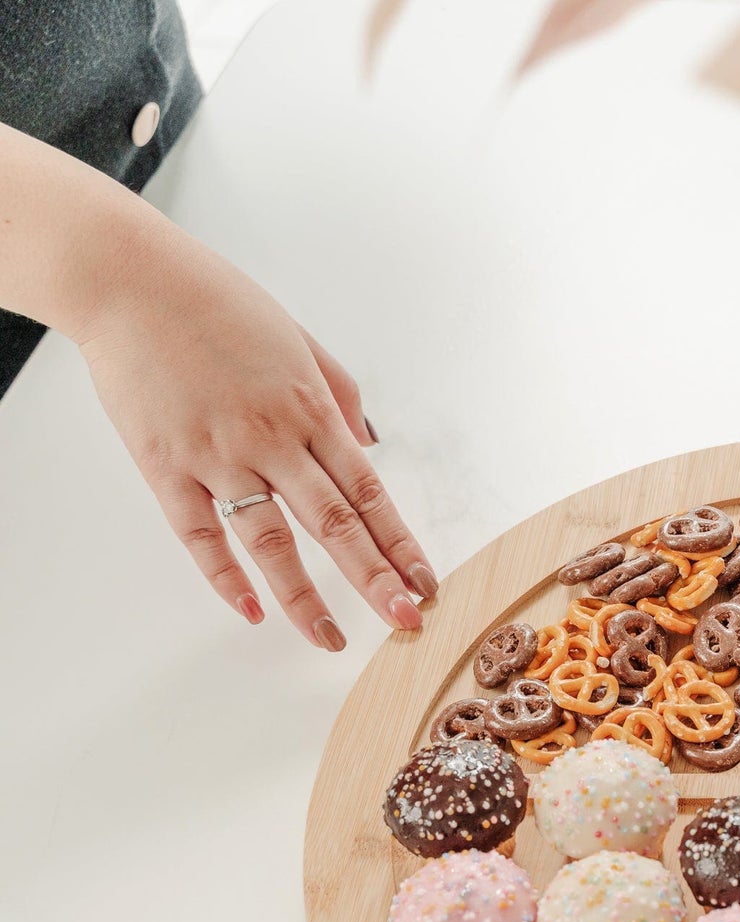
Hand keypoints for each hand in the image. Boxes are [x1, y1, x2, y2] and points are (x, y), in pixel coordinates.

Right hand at [74, 221, 435, 650]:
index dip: (400, 544)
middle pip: (335, 524)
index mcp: (309, 411)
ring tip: (329, 638)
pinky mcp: (165, 466)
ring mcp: (217, 456)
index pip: (369, 493)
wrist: (129, 280)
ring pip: (270, 541)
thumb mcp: (299, 341)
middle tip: (405, 622)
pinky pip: (199, 535)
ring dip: (304, 597)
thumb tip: (366, 449)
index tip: (424, 583)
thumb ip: (338, 397)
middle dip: (375, 579)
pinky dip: (225, 576)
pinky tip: (252, 610)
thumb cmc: (217, 304)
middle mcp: (270, 440)